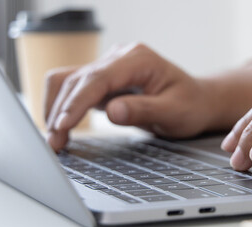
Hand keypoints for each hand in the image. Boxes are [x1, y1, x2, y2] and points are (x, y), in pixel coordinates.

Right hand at [45, 43, 217, 150]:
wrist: (197, 101)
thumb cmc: (190, 105)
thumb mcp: (175, 112)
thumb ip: (144, 110)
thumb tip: (112, 112)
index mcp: (138, 59)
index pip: (98, 78)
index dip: (77, 102)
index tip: (63, 124)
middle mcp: (119, 57)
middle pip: (77, 79)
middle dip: (61, 111)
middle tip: (54, 144)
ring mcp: (108, 66)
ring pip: (68, 81)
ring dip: (56, 108)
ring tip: (54, 140)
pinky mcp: (102, 80)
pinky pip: (74, 89)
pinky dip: (63, 107)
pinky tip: (60, 129)